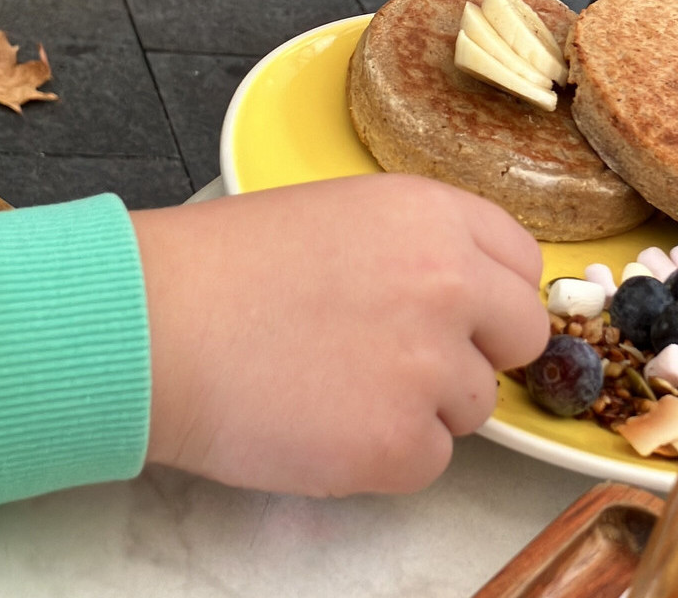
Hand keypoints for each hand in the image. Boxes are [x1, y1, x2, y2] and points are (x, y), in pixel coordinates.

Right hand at [132, 174, 548, 496]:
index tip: (467, 314)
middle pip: (523, 336)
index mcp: (435, 217)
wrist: (154, 324)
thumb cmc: (228, 265)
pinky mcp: (400, 444)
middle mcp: (452, 285)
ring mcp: (431, 368)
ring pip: (474, 405)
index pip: (523, 263)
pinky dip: (388, 455)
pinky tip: (328, 425)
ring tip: (342, 387)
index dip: (494, 294)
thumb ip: (419, 248)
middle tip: (410, 359)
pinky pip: (430, 460)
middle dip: (478, 352)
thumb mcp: (343, 216)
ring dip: (424, 406)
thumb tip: (467, 298)